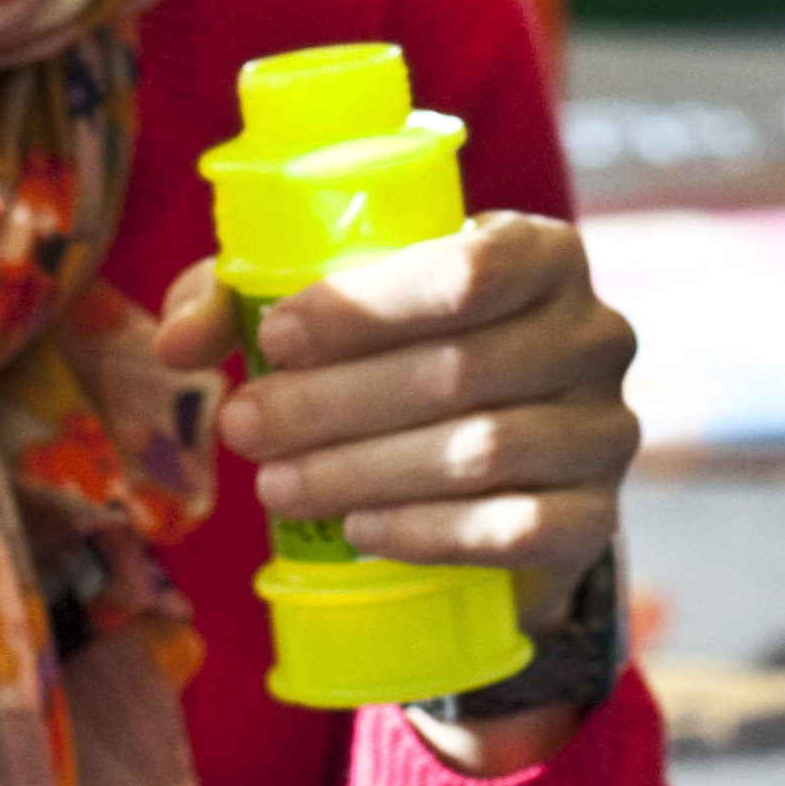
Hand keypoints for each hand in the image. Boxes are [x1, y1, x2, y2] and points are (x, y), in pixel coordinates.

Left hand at [157, 218, 641, 767]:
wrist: (507, 471)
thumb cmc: (409, 358)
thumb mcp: (336, 310)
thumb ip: (248, 302)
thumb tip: (178, 343)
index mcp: (543, 253)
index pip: (469, 269)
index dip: (366, 306)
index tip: (272, 338)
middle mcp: (594, 333)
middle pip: (461, 368)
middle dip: (335, 402)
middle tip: (244, 426)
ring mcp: (605, 429)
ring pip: (482, 449)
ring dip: (364, 471)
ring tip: (277, 485)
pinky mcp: (596, 517)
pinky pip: (516, 529)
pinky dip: (428, 532)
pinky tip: (359, 532)